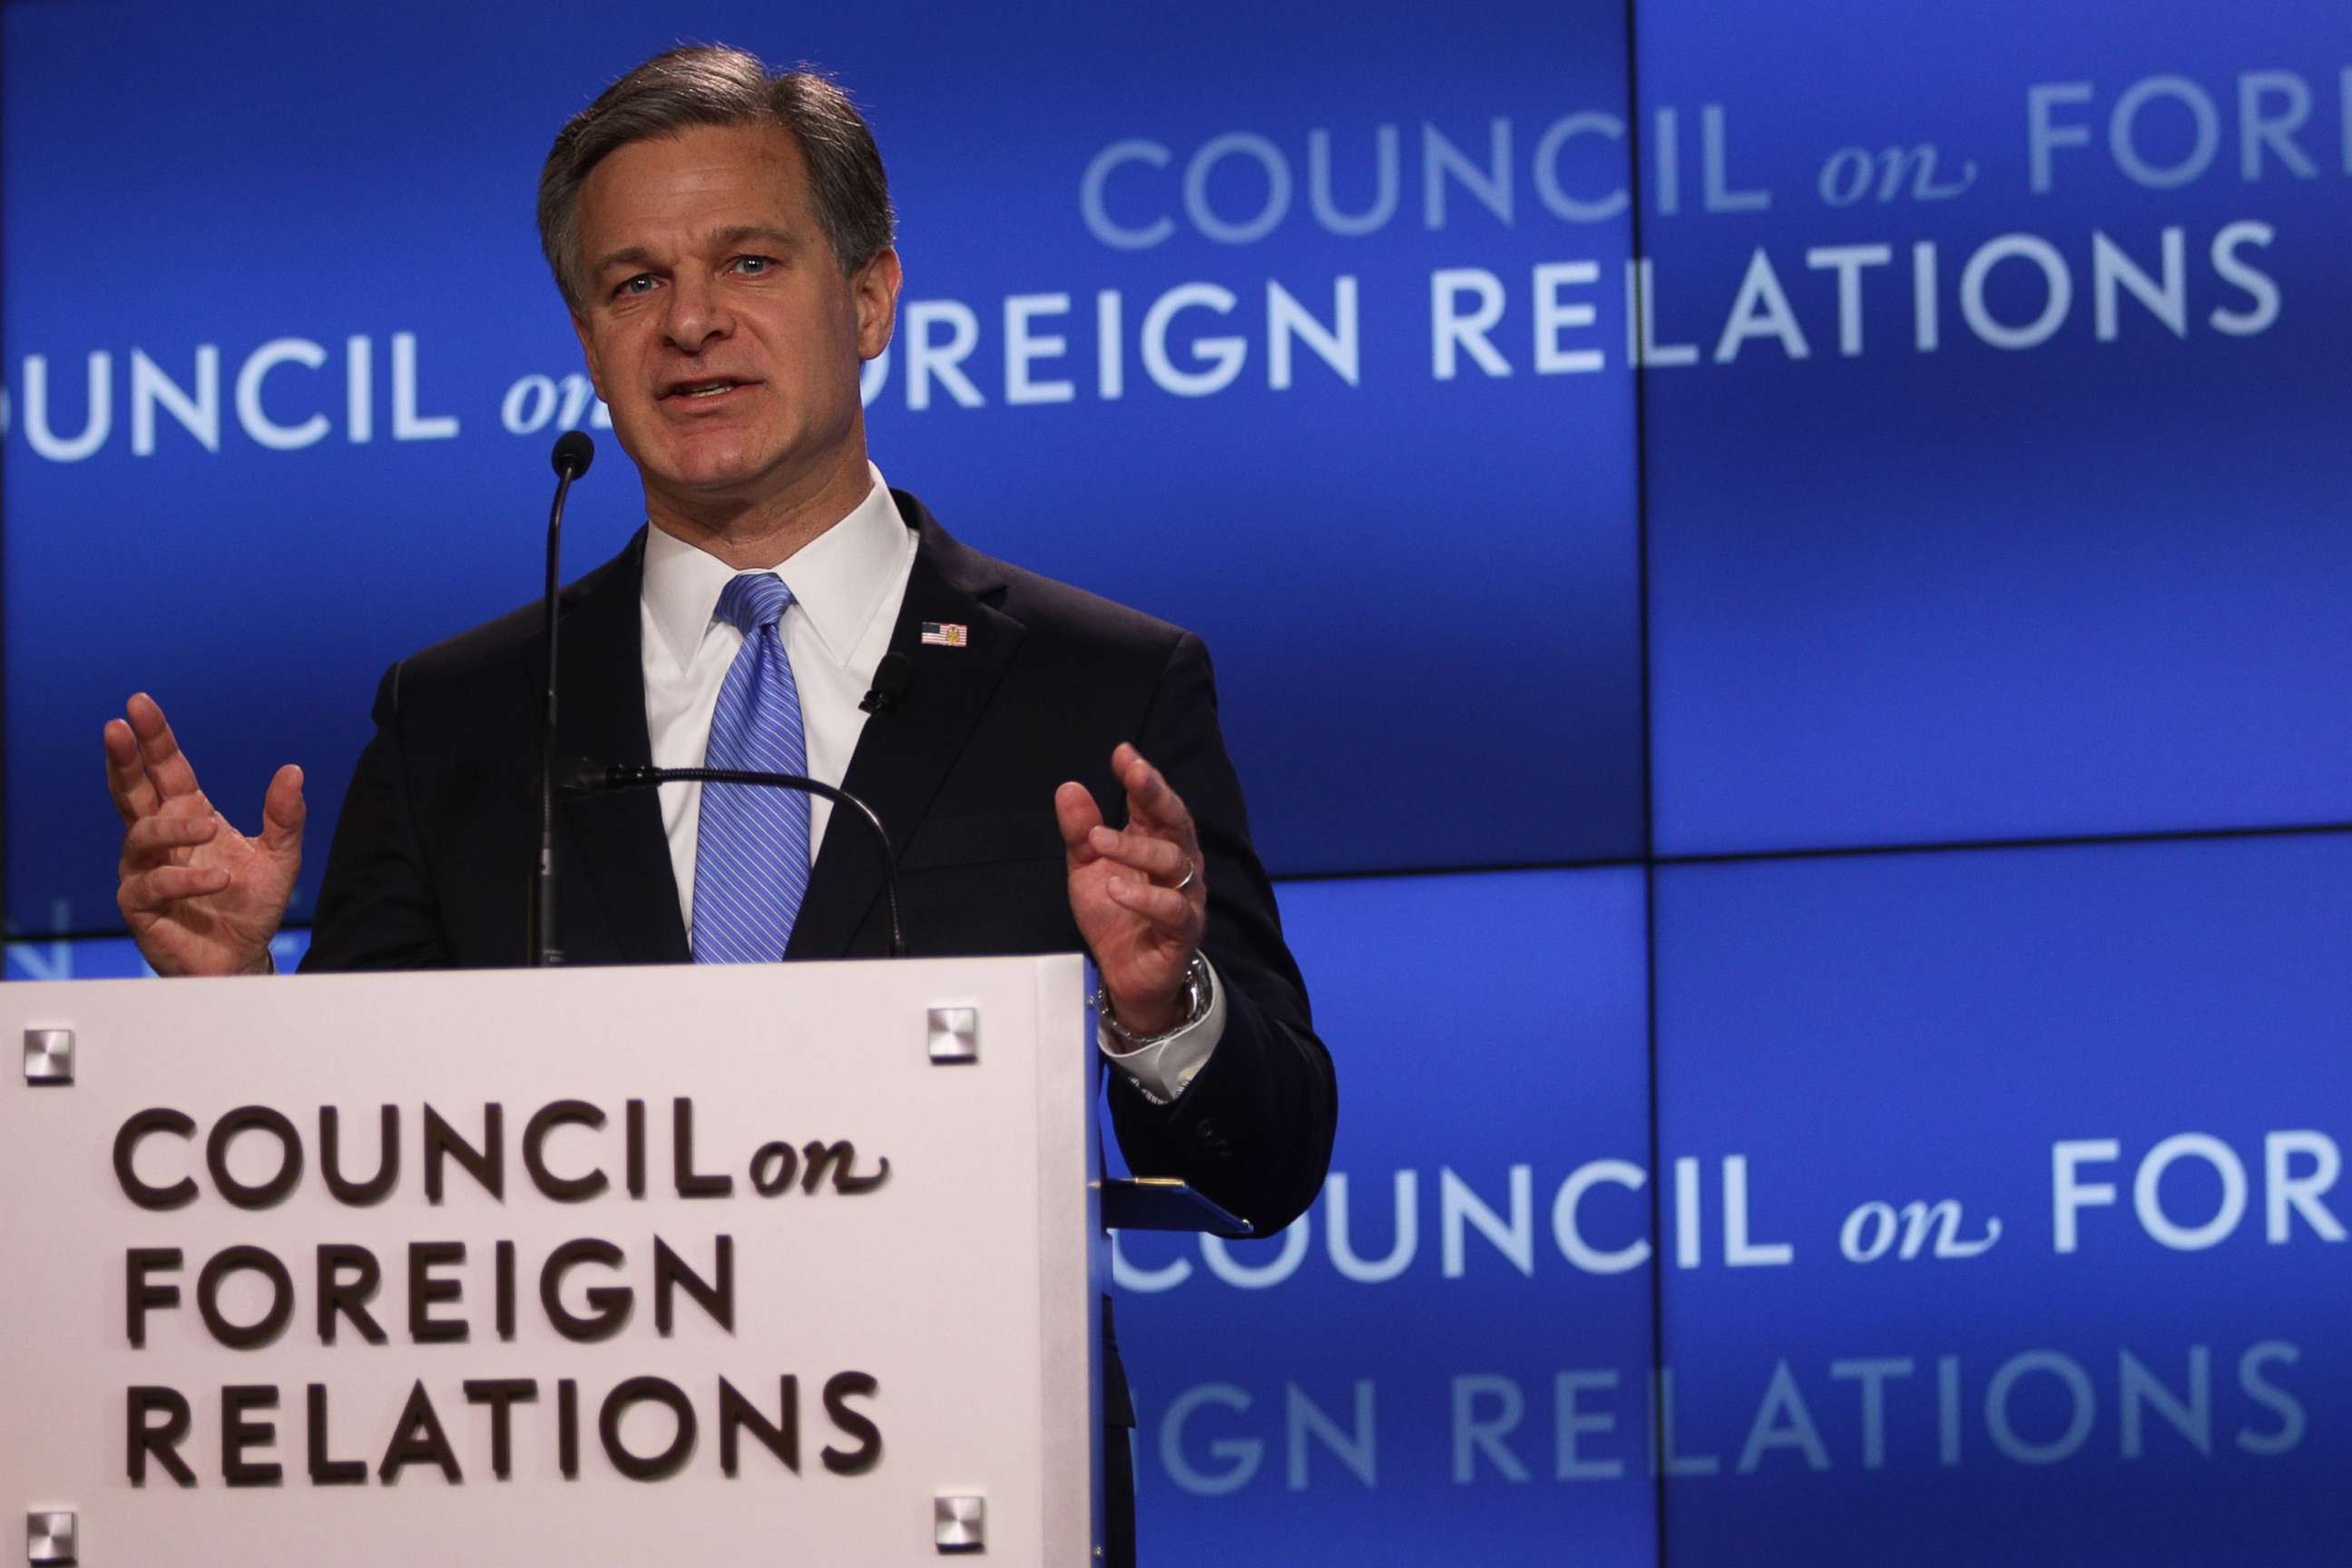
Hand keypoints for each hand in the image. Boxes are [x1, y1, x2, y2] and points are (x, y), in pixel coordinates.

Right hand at [104, 693, 304, 976]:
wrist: (243, 956)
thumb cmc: (251, 902)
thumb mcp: (281, 856)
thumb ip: (285, 816)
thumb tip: (293, 771)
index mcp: (189, 814)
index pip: (166, 769)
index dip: (154, 738)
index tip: (140, 704)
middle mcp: (160, 838)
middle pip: (131, 790)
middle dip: (124, 758)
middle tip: (118, 727)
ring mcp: (145, 870)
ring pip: (141, 835)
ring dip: (174, 827)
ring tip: (209, 829)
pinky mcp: (140, 906)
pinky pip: (152, 885)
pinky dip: (186, 880)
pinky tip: (218, 878)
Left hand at [1055, 743, 1208, 1036]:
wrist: (1126, 975)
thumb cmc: (1115, 916)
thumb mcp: (1087, 870)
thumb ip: (1080, 832)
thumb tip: (1070, 787)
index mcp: (1155, 843)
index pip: (1153, 803)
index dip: (1142, 777)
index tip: (1123, 753)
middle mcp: (1178, 863)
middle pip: (1176, 821)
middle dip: (1155, 794)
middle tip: (1133, 774)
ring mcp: (1185, 896)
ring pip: (1174, 861)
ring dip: (1135, 847)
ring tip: (1099, 841)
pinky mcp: (1184, 931)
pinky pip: (1173, 910)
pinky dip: (1145, 897)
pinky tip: (1117, 889)